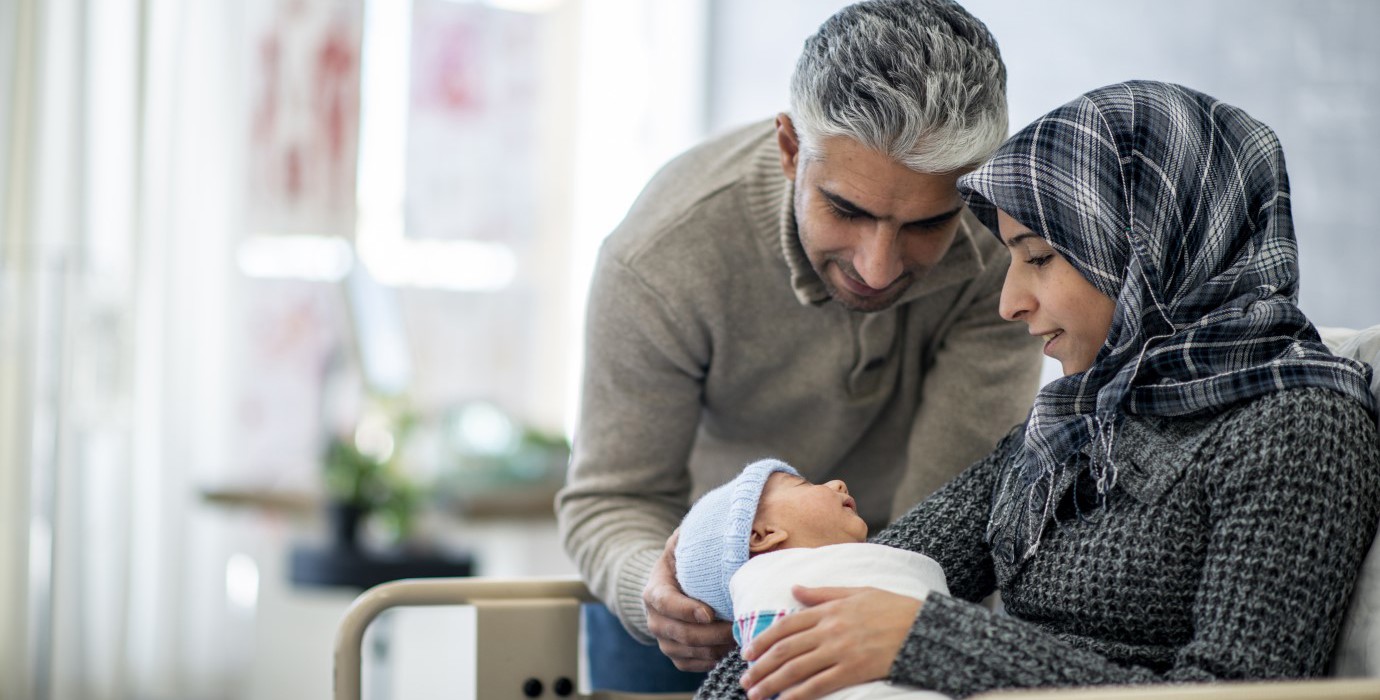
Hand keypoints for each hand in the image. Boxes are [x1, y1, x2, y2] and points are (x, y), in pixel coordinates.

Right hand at [642, 530, 735, 670]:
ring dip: (715, 648)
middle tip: (737, 627)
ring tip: (739, 638)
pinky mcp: (675, 654)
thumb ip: (697, 536)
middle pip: (680, 633)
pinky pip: (691, 665)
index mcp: (655, 589)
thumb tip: (727, 526)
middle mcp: (654, 618)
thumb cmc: (685, 559)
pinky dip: (711, 660)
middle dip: (711, 633)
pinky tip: (730, 649)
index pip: (666, 603)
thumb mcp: (685, 543)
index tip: (709, 612)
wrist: (672, 584)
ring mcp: (664, 639)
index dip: (686, 610)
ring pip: (687, 652)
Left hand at [739, 586, 921, 699]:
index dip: (763, 641)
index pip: (785, 625)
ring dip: (771, 683)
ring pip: (796, 669)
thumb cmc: (892, 607)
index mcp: (828, 609)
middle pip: (785, 650)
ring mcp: (840, 651)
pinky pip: (818, 685)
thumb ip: (822, 593)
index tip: (748, 653)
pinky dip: (797, 694)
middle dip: (760, 667)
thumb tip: (794, 589)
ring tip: (755, 695)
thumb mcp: (856, 591)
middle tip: (745, 681)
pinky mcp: (853, 670)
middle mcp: (829, 629)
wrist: (924, 627)